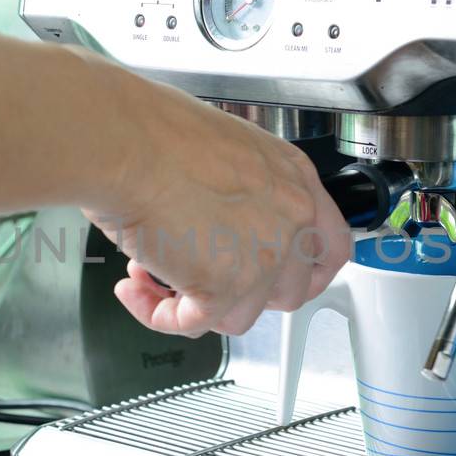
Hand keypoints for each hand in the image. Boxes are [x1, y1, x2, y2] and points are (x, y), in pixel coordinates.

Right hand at [82, 74, 351, 337]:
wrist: (124, 141)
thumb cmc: (154, 131)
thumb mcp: (224, 149)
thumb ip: (241, 192)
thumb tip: (221, 220)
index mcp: (294, 179)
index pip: (331, 247)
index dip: (304, 273)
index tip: (280, 279)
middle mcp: (289, 219)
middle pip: (290, 292)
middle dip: (245, 293)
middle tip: (205, 274)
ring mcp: (261, 256)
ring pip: (241, 315)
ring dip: (196, 303)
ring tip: (153, 272)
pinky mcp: (221, 286)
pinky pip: (194, 324)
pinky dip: (159, 315)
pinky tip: (136, 290)